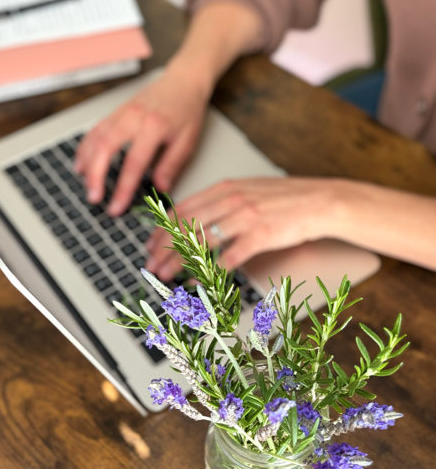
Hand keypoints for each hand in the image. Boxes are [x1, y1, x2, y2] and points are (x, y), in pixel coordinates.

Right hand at [75, 70, 210, 215]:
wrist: (183, 80)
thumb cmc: (187, 110)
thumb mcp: (188, 141)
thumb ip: (172, 166)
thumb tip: (160, 189)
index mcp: (154, 127)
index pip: (133, 163)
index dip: (123, 188)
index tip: (116, 207)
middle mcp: (134, 117)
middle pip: (105, 148)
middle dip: (95, 176)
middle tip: (94, 198)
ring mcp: (122, 112)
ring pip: (95, 138)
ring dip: (87, 163)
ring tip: (86, 185)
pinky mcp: (116, 111)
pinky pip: (95, 130)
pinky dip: (85, 148)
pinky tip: (83, 163)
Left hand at [146, 176, 338, 279]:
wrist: (320, 201)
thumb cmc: (286, 198)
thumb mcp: (249, 190)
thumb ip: (222, 200)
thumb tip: (197, 217)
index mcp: (226, 188)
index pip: (183, 207)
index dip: (162, 227)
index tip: (151, 242)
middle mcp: (231, 200)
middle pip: (186, 225)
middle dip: (162, 247)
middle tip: (149, 262)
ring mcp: (245, 217)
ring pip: (200, 241)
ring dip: (177, 260)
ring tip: (163, 273)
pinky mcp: (260, 235)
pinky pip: (227, 258)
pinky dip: (207, 272)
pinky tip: (196, 281)